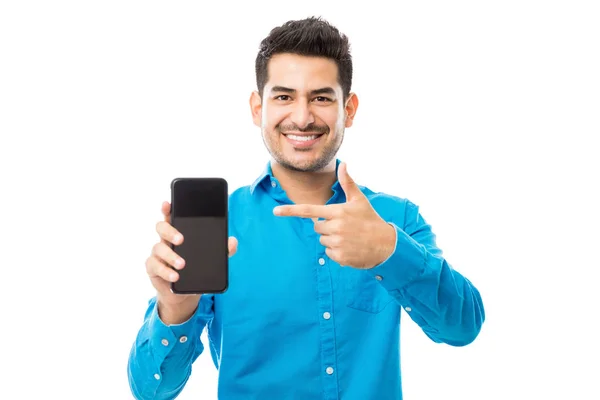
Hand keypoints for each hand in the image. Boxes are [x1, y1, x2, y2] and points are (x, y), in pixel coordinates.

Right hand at [145, 201, 237, 322]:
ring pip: (158, 248)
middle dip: (170, 231)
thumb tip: (232, 241)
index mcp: (178, 233)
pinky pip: (155, 266)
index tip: (168, 203)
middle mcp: (165, 241)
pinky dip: (166, 271)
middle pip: (161, 228)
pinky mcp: (153, 269)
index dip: (168, 209)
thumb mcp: (212, 259)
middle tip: (181, 239)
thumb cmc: (196, 269)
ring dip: (171, 256)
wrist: (185, 293)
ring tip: (182, 264)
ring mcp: (158, 254)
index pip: (171, 217)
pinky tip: (175, 276)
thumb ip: (223, 250)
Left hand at [273, 163, 395, 268]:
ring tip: (349, 238)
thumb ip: (347, 183)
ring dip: (332, 240)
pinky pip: (329, 253)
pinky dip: (337, 252)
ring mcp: (338, 242)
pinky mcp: (340, 256)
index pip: (309, 210)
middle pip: (317, 227)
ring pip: (322, 240)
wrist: (386, 244)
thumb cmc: (370, 219)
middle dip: (327, 227)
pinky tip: (350, 248)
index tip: (275, 211)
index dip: (291, 211)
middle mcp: (336, 227)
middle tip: (344, 227)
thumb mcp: (359, 200)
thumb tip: (343, 164)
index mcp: (338, 211)